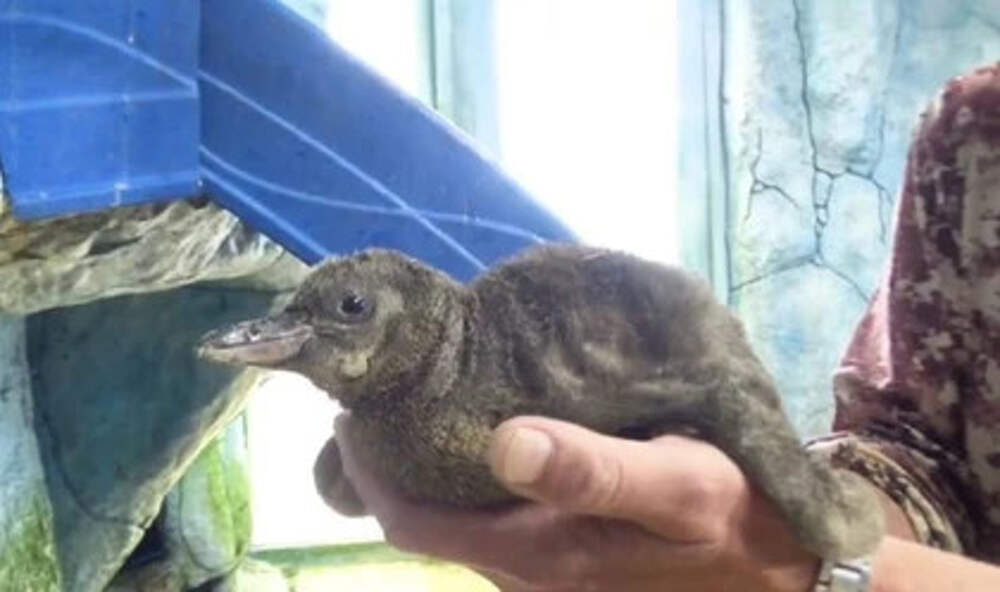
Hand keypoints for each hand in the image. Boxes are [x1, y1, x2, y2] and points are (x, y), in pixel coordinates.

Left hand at [334, 414, 821, 591]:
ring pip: (461, 519)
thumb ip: (594, 469)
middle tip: (390, 390)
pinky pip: (497, 520)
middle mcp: (528, 573)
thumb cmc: (739, 519)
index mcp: (539, 553)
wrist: (793, 569)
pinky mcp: (571, 560)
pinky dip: (475, 479)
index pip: (413, 522)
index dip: (370, 472)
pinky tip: (494, 429)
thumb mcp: (679, 485)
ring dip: (434, 468)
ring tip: (432, 397)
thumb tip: (503, 441)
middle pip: (428, 521)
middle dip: (394, 464)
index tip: (353, 410)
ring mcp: (548, 572)